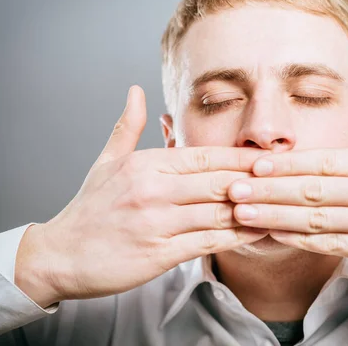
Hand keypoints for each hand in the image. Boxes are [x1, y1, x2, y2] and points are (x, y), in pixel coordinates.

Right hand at [15, 86, 267, 307]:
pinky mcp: (159, 254)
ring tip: (283, 205)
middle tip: (288, 178)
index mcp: (144, 165)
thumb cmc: (89, 209)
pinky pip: (209, 242)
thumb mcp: (106, 162)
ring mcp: (156, 223)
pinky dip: (237, 237)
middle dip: (256, 180)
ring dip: (254, 209)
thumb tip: (136, 90)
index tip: (270, 157)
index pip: (204, 156)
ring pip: (218, 212)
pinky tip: (258, 232)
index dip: (241, 157)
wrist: (59, 255)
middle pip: (218, 181)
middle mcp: (152, 190)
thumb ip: (128, 126)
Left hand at [228, 65, 347, 287]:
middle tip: (230, 188)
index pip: (327, 162)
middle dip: (268, 189)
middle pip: (312, 190)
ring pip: (315, 220)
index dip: (287, 164)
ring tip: (240, 213)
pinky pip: (331, 246)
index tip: (254, 164)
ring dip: (274, 216)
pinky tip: (274, 236)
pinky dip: (300, 241)